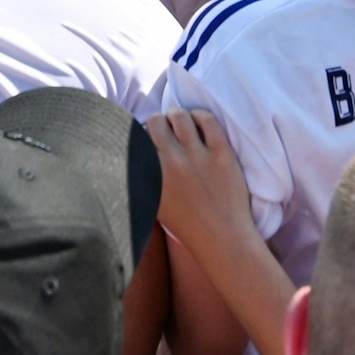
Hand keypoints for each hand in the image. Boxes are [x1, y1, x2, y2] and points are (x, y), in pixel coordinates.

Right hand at [148, 108, 255, 250]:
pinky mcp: (222, 154)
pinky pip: (208, 120)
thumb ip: (142, 177)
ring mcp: (197, 157)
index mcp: (152, 176)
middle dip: (158, 123)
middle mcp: (171, 163)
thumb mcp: (153, 202)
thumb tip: (132, 153)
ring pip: (180, 116)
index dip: (141, 135)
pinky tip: (200, 125)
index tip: (147, 138)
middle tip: (165, 130)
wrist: (221, 238)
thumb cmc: (185, 223)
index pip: (136, 138)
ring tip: (181, 124)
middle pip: (155, 121)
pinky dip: (200, 117)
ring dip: (178, 116)